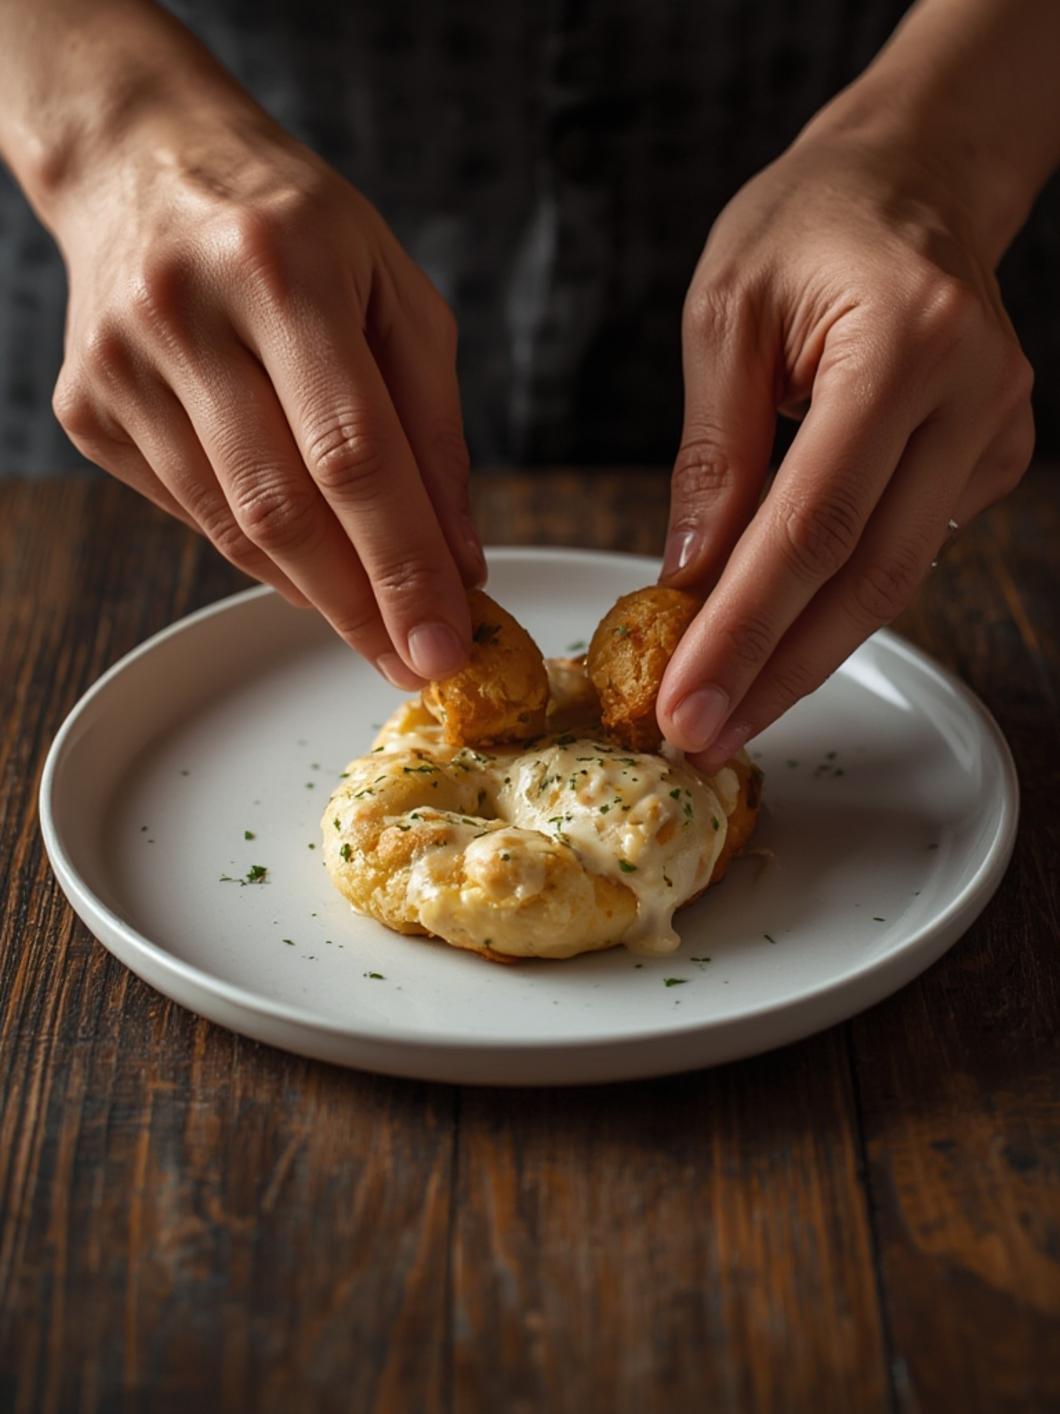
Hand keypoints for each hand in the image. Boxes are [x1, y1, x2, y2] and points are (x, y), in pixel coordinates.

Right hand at [51, 111, 482, 688]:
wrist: (145, 162)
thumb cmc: (296, 228)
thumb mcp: (396, 295)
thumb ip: (433, 428)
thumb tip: (459, 558)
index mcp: (282, 268)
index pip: (354, 452)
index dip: (403, 563)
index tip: (446, 642)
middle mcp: (187, 314)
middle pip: (284, 508)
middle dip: (361, 606)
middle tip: (416, 662)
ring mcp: (122, 366)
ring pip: (232, 526)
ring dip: (315, 594)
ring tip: (376, 628)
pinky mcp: (87, 408)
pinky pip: (192, 513)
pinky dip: (261, 554)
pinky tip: (307, 564)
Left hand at [656, 130, 1033, 767]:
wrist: (916, 176)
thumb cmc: (810, 223)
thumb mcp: (724, 314)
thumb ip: (714, 455)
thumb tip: (689, 584)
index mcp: (907, 342)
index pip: (813, 525)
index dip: (745, 629)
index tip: (684, 703)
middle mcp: (974, 394)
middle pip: (867, 576)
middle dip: (775, 671)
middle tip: (699, 737)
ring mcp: (997, 431)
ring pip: (893, 580)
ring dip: (803, 653)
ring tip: (726, 710)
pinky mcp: (993, 459)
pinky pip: (904, 549)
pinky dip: (835, 598)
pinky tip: (776, 631)